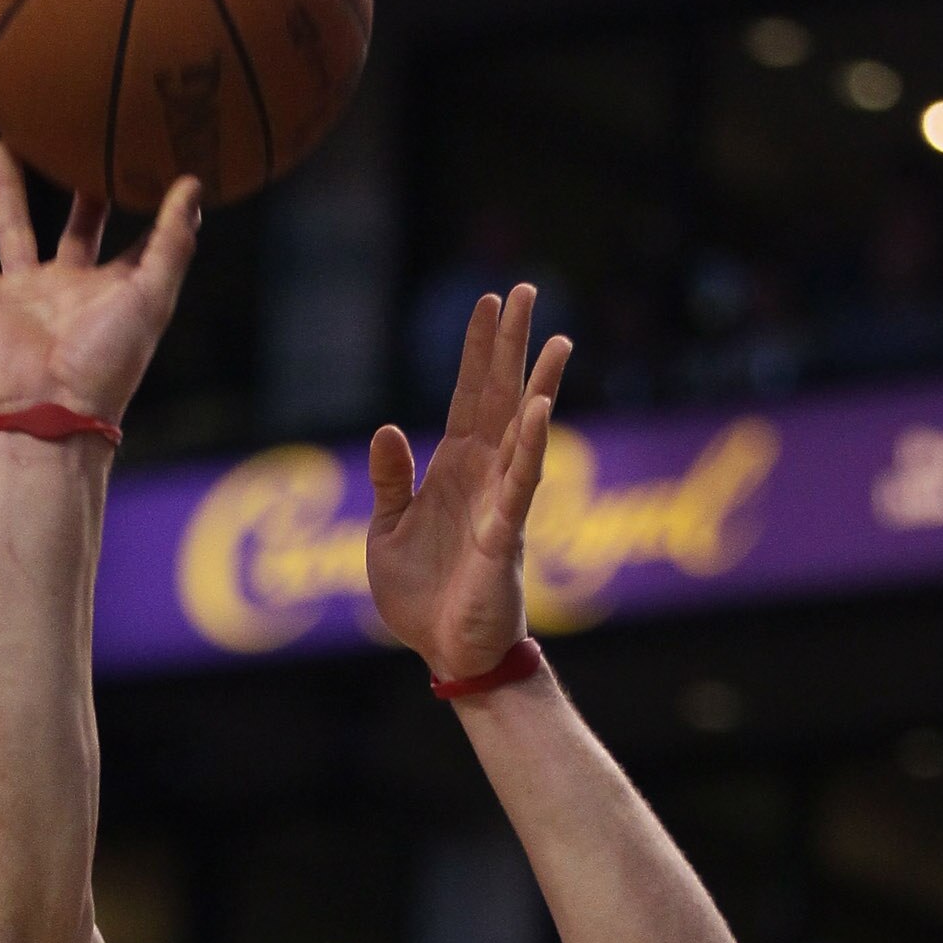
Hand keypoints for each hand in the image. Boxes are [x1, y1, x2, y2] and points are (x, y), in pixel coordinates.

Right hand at [0, 140, 200, 423]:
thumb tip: (194, 185)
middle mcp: (66, 287)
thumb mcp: (151, 295)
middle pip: (72, 226)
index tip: (149, 162)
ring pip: (13, 227)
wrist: (49, 408)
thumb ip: (172, 242)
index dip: (142, 207)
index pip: (132, 241)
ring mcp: (21, 293)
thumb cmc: (108, 360)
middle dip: (76, 188)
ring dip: (8, 187)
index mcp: (110, 291)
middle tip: (77, 141)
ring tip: (5, 140)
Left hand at [365, 286, 570, 679]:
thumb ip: (391, 481)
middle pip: (499, 396)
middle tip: (525, 288)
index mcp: (453, 470)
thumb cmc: (422, 598)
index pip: (468, 396)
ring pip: (524, 432)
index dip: (476, 350)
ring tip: (557, 339)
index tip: (487, 300)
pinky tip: (539, 409)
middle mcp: (483, 476)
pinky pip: (521, 486)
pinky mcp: (506, 536)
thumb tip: (388, 428)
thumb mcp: (386, 532)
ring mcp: (500, 502)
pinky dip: (530, 448)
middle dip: (511, 344)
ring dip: (539, 385)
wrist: (447, 654)